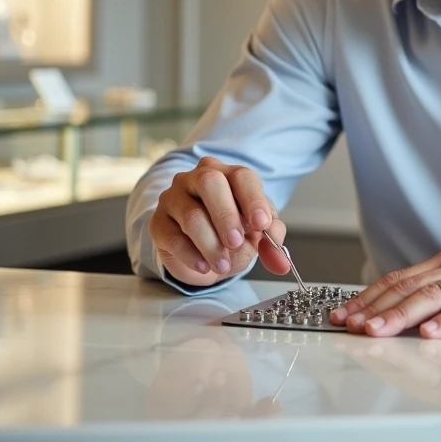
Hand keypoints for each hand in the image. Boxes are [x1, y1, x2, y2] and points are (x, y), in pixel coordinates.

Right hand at [148, 157, 290, 285]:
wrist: (199, 249)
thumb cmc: (230, 231)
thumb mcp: (256, 232)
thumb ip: (271, 241)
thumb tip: (281, 263)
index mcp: (228, 175)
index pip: (241, 176)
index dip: (252, 199)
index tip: (261, 225)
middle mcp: (197, 178)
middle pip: (210, 183)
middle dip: (226, 215)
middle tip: (236, 242)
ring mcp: (174, 198)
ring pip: (191, 214)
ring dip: (211, 244)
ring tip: (224, 265)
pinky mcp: (158, 222)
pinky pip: (172, 236)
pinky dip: (191, 255)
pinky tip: (204, 267)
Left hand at [331, 246, 440, 337]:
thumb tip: (398, 315)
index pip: (400, 279)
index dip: (369, 296)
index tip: (343, 313)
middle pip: (410, 286)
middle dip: (375, 307)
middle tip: (349, 324)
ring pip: (434, 295)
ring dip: (401, 314)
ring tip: (377, 330)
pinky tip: (430, 332)